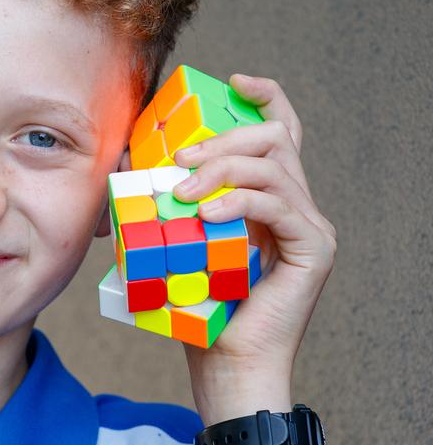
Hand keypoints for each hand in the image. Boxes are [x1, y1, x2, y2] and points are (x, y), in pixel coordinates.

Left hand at [170, 74, 336, 422]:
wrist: (225, 364)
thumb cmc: (198, 305)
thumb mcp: (177, 238)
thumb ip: (169, 199)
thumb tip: (131, 160)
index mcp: (268, 196)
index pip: (279, 130)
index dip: (265, 97)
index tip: (234, 81)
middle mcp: (294, 204)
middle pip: (274, 138)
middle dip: (221, 140)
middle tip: (177, 164)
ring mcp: (308, 225)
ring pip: (273, 165)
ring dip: (221, 169)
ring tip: (181, 194)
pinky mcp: (313, 248)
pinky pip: (278, 204)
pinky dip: (238, 201)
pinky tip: (206, 214)